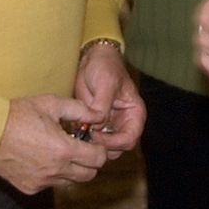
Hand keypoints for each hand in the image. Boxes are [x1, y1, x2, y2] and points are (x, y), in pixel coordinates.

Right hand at [0, 94, 108, 193]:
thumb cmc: (19, 114)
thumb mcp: (51, 104)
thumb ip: (80, 110)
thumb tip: (98, 115)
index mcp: (65, 150)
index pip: (98, 159)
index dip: (99, 150)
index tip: (91, 142)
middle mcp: (56, 170)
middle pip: (88, 175)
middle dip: (89, 162)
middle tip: (79, 148)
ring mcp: (42, 182)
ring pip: (70, 182)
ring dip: (71, 169)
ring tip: (59, 152)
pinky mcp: (30, 188)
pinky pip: (50, 185)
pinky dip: (52, 175)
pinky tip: (41, 159)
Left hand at [73, 43, 145, 158]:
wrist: (92, 59)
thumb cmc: (106, 67)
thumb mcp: (106, 83)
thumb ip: (102, 105)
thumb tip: (97, 125)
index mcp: (134, 114)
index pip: (129, 139)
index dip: (113, 142)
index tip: (95, 134)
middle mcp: (124, 123)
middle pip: (117, 148)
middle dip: (101, 147)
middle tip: (84, 137)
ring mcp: (110, 125)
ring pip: (104, 147)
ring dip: (92, 145)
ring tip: (78, 133)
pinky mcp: (96, 124)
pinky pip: (92, 139)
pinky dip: (84, 139)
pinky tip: (74, 131)